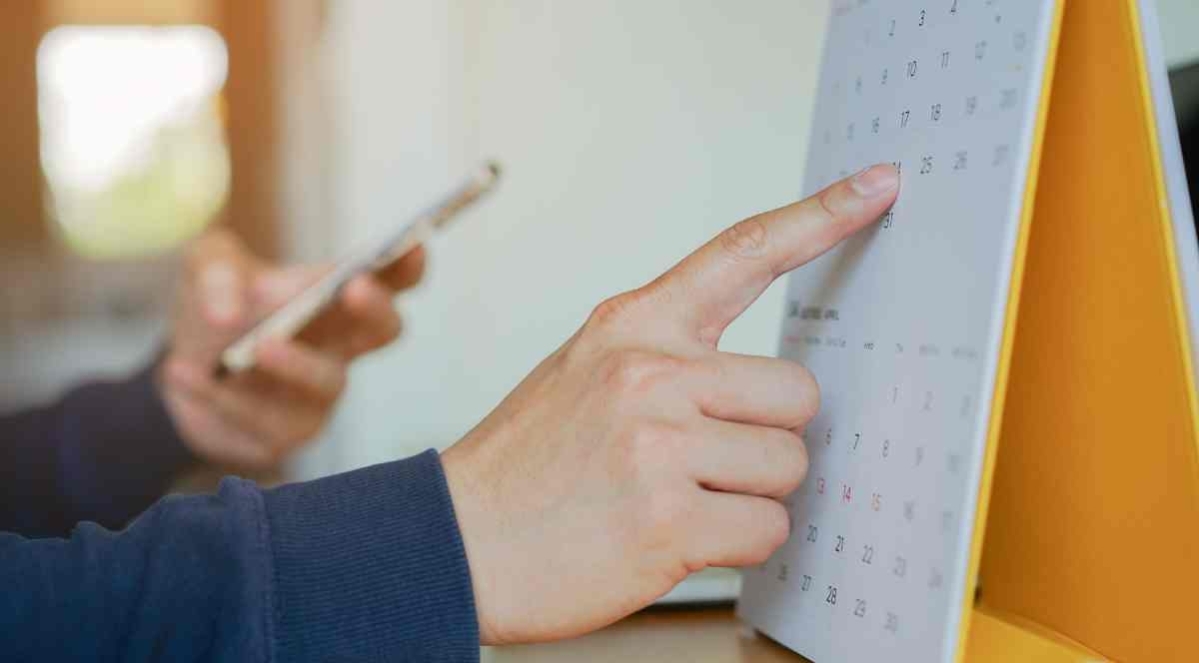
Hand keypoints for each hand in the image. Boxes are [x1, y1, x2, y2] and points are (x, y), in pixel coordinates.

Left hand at [159, 228, 425, 469]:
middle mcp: (341, 348)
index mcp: (336, 300)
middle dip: (376, 311)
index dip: (408, 264)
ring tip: (259, 346)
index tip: (413, 243)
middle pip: (385, 331)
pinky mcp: (285, 436)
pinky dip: (220, 396)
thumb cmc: (214, 308)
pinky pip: (262, 420)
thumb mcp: (206, 266)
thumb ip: (216, 270)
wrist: (178, 371)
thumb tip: (228, 313)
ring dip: (297, 363)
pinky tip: (184, 373)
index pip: (390, 280)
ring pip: (328, 383)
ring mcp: (319, 396)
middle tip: (353, 289)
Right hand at [441, 164, 898, 644]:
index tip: (878, 186)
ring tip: (679, 500)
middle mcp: (649, 372)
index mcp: (631, 326)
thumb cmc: (525, 465)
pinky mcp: (668, 518)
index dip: (820, 216)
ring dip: (751, 495)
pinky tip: (676, 539)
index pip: (742, 253)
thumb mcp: (584, 373)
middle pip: (797, 393)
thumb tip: (768, 391)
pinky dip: (737, 544)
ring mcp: (658, 443)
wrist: (453, 541)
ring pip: (789, 466)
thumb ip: (669, 361)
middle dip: (770, 436)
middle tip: (709, 461)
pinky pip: (767, 529)